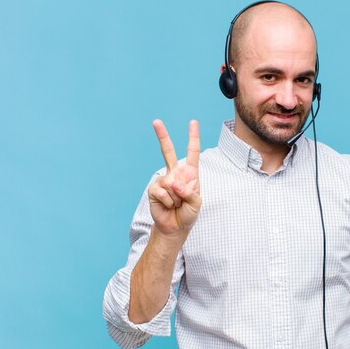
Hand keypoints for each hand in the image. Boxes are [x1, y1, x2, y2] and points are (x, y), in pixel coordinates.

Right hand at [147, 119, 200, 235]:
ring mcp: (163, 180)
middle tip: (156, 121)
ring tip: (177, 204)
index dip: (193, 137)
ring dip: (177, 198)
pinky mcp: (153, 189)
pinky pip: (163, 192)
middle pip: (167, 151)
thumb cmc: (188, 213)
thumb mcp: (196, 203)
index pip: (192, 152)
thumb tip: (173, 182)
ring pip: (171, 183)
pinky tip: (169, 206)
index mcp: (189, 173)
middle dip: (162, 135)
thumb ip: (189, 192)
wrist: (175, 227)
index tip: (193, 122)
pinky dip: (169, 202)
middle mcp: (175, 173)